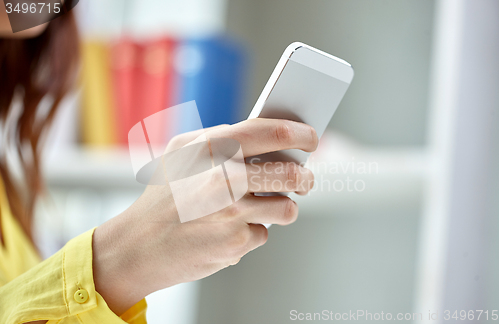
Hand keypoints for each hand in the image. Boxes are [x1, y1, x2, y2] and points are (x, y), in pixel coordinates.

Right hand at [92, 118, 317, 314]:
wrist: (138, 247)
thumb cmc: (162, 196)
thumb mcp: (182, 153)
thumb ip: (221, 139)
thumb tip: (268, 138)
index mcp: (211, 148)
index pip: (271, 131)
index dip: (299, 133)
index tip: (311, 137)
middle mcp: (224, 179)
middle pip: (290, 174)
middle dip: (305, 178)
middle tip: (306, 180)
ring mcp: (232, 213)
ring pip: (286, 208)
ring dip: (282, 208)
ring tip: (266, 206)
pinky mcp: (236, 243)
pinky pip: (263, 233)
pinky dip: (252, 231)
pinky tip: (230, 229)